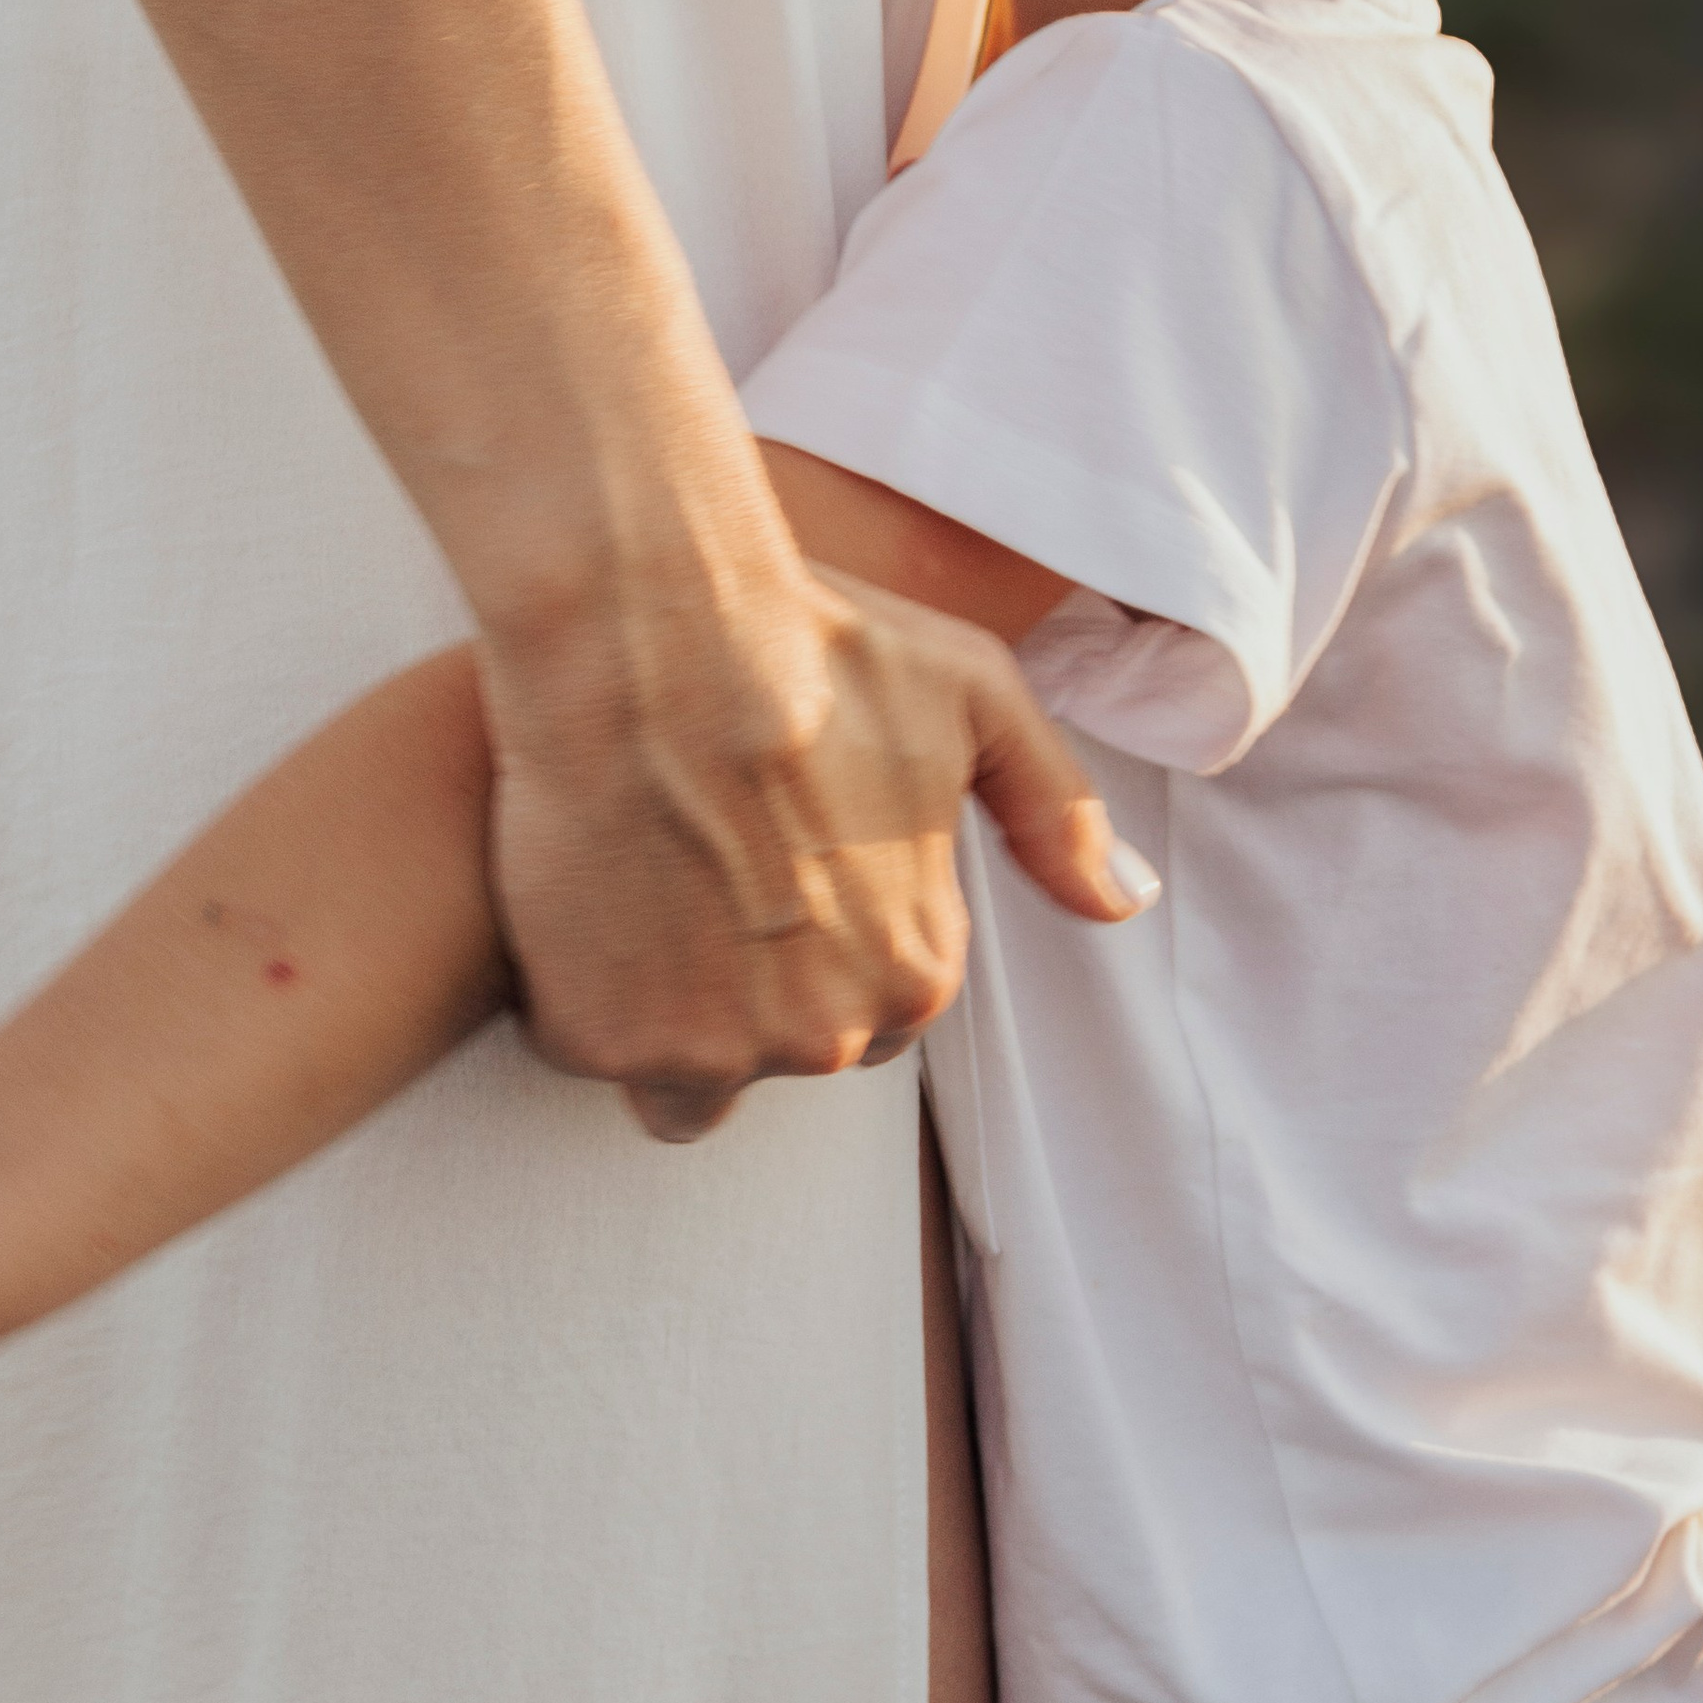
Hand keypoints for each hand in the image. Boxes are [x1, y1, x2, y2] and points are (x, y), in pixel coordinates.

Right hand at [483, 559, 1146, 1141]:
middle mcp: (828, 1032)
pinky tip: (583, 897)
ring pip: (690, 1071)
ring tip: (639, 889)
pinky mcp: (603, 1038)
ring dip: (668, 1006)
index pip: (879, 1007)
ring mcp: (713, 1047)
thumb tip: (1119, 904)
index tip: (780, 866)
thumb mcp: (976, 698)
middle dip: (752, 983)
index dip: (825, 936)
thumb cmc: (814, 646)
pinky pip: (593, 1047)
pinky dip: (583, 994)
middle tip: (704, 869)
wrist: (648, 631)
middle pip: (785, 1043)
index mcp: (916, 970)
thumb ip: (1053, 812)